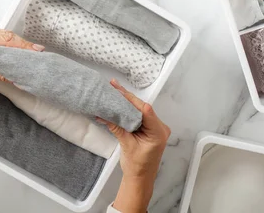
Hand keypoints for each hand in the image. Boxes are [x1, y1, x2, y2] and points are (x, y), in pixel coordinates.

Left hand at [0, 25, 44, 87]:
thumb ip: (0, 72)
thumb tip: (17, 75)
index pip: (4, 39)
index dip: (21, 45)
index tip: (35, 50)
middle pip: (5, 35)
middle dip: (22, 43)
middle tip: (36, 51)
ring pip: (3, 35)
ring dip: (16, 43)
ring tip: (30, 51)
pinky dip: (8, 44)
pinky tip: (17, 50)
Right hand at [98, 79, 170, 212]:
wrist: (140, 179)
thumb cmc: (137, 166)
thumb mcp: (126, 145)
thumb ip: (117, 128)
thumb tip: (102, 114)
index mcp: (158, 132)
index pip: (145, 111)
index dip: (132, 100)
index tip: (120, 91)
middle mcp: (160, 127)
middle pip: (142, 108)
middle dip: (128, 97)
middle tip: (114, 85)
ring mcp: (155, 127)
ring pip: (140, 110)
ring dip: (127, 102)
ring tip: (115, 90)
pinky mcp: (149, 129)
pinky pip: (139, 116)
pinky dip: (129, 110)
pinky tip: (120, 102)